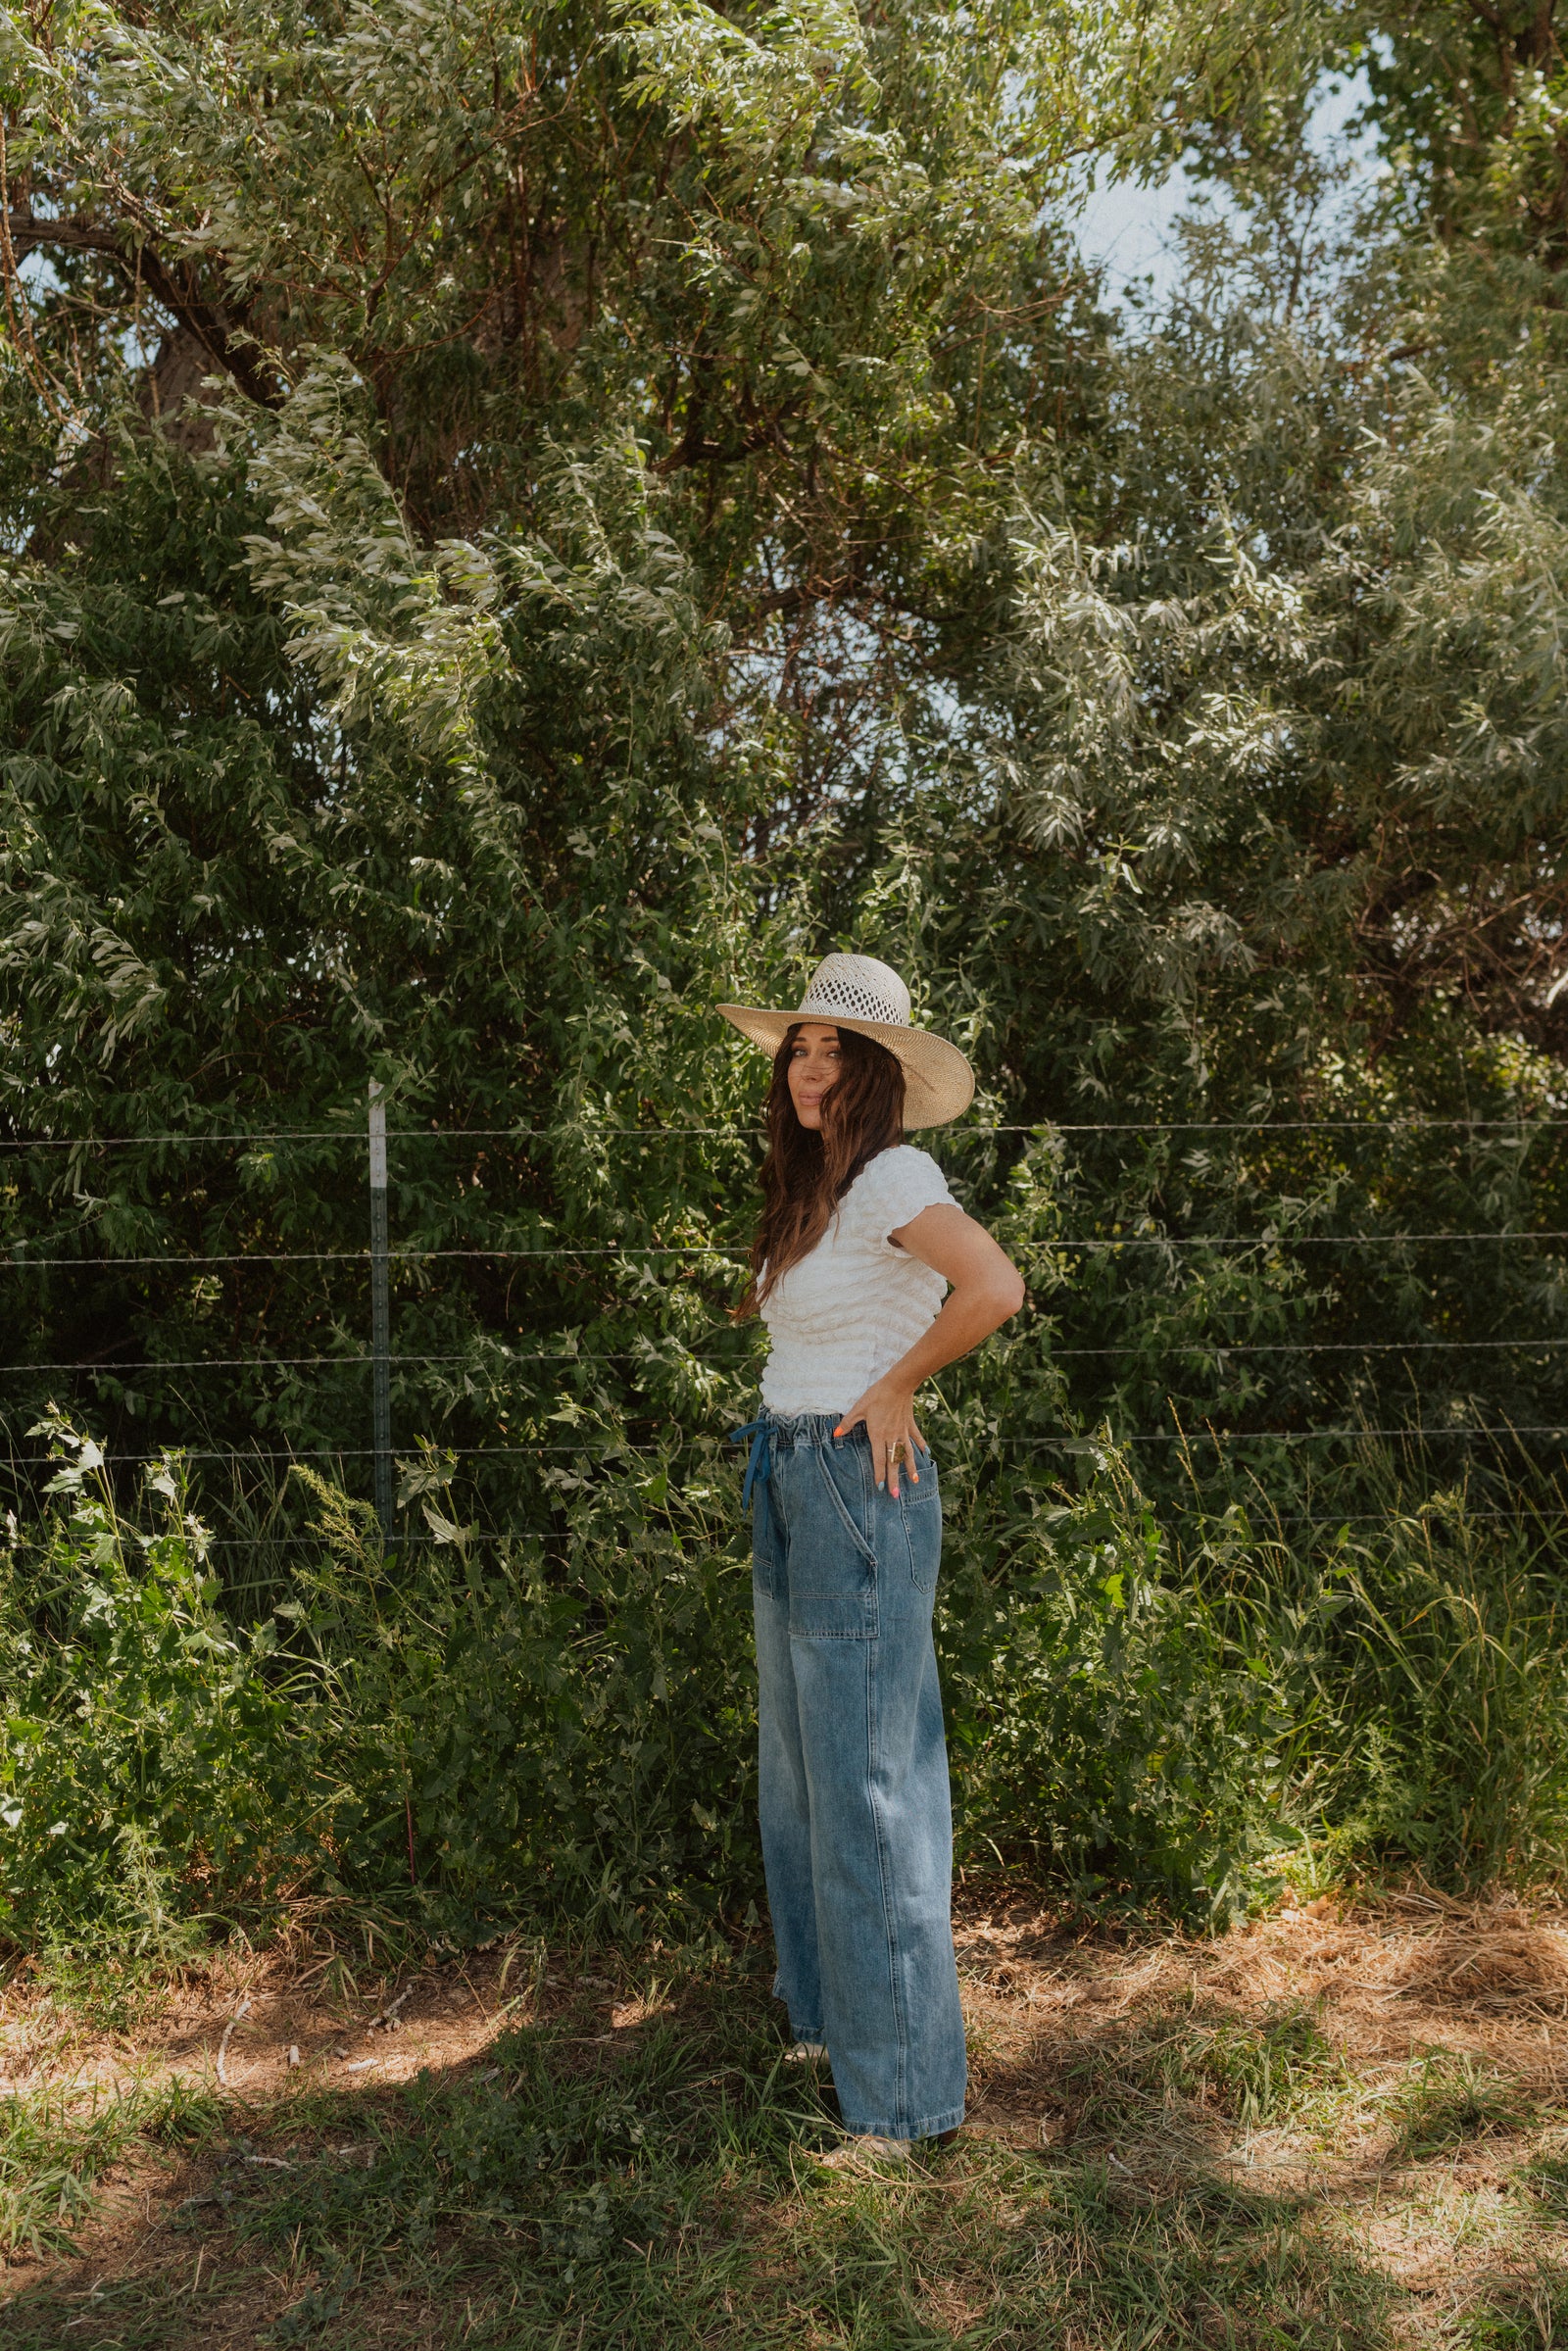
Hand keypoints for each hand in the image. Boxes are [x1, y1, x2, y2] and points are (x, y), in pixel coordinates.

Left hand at [834, 1380, 926, 1498]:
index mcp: (878, 1435)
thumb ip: (848, 1423)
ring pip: (907, 1454)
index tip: (881, 1488)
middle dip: (894, 1479)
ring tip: (915, 1481)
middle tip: (896, 1495)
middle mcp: (892, 1437)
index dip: (879, 1474)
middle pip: (893, 1462)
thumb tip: (836, 1434)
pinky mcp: (910, 1424)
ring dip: (911, 1468)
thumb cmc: (876, 1396)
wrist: (898, 1384)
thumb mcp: (859, 1408)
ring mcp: (903, 1432)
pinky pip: (916, 1438)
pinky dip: (920, 1446)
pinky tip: (926, 1454)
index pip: (878, 1459)